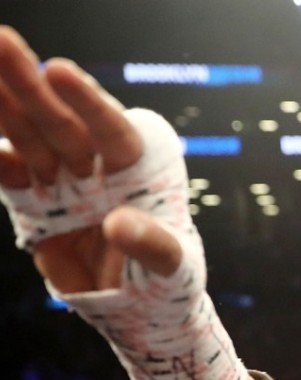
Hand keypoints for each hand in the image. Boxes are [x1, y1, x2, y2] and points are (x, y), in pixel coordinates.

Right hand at [0, 26, 179, 289]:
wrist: (141, 310)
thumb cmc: (170, 280)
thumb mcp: (174, 265)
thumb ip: (153, 243)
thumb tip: (118, 224)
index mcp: (140, 170)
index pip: (112, 131)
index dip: (87, 103)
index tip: (59, 71)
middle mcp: (99, 170)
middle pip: (62, 123)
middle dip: (30, 84)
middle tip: (0, 40)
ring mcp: (65, 185)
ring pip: (30, 139)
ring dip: (4, 106)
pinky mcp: (37, 208)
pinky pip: (12, 178)